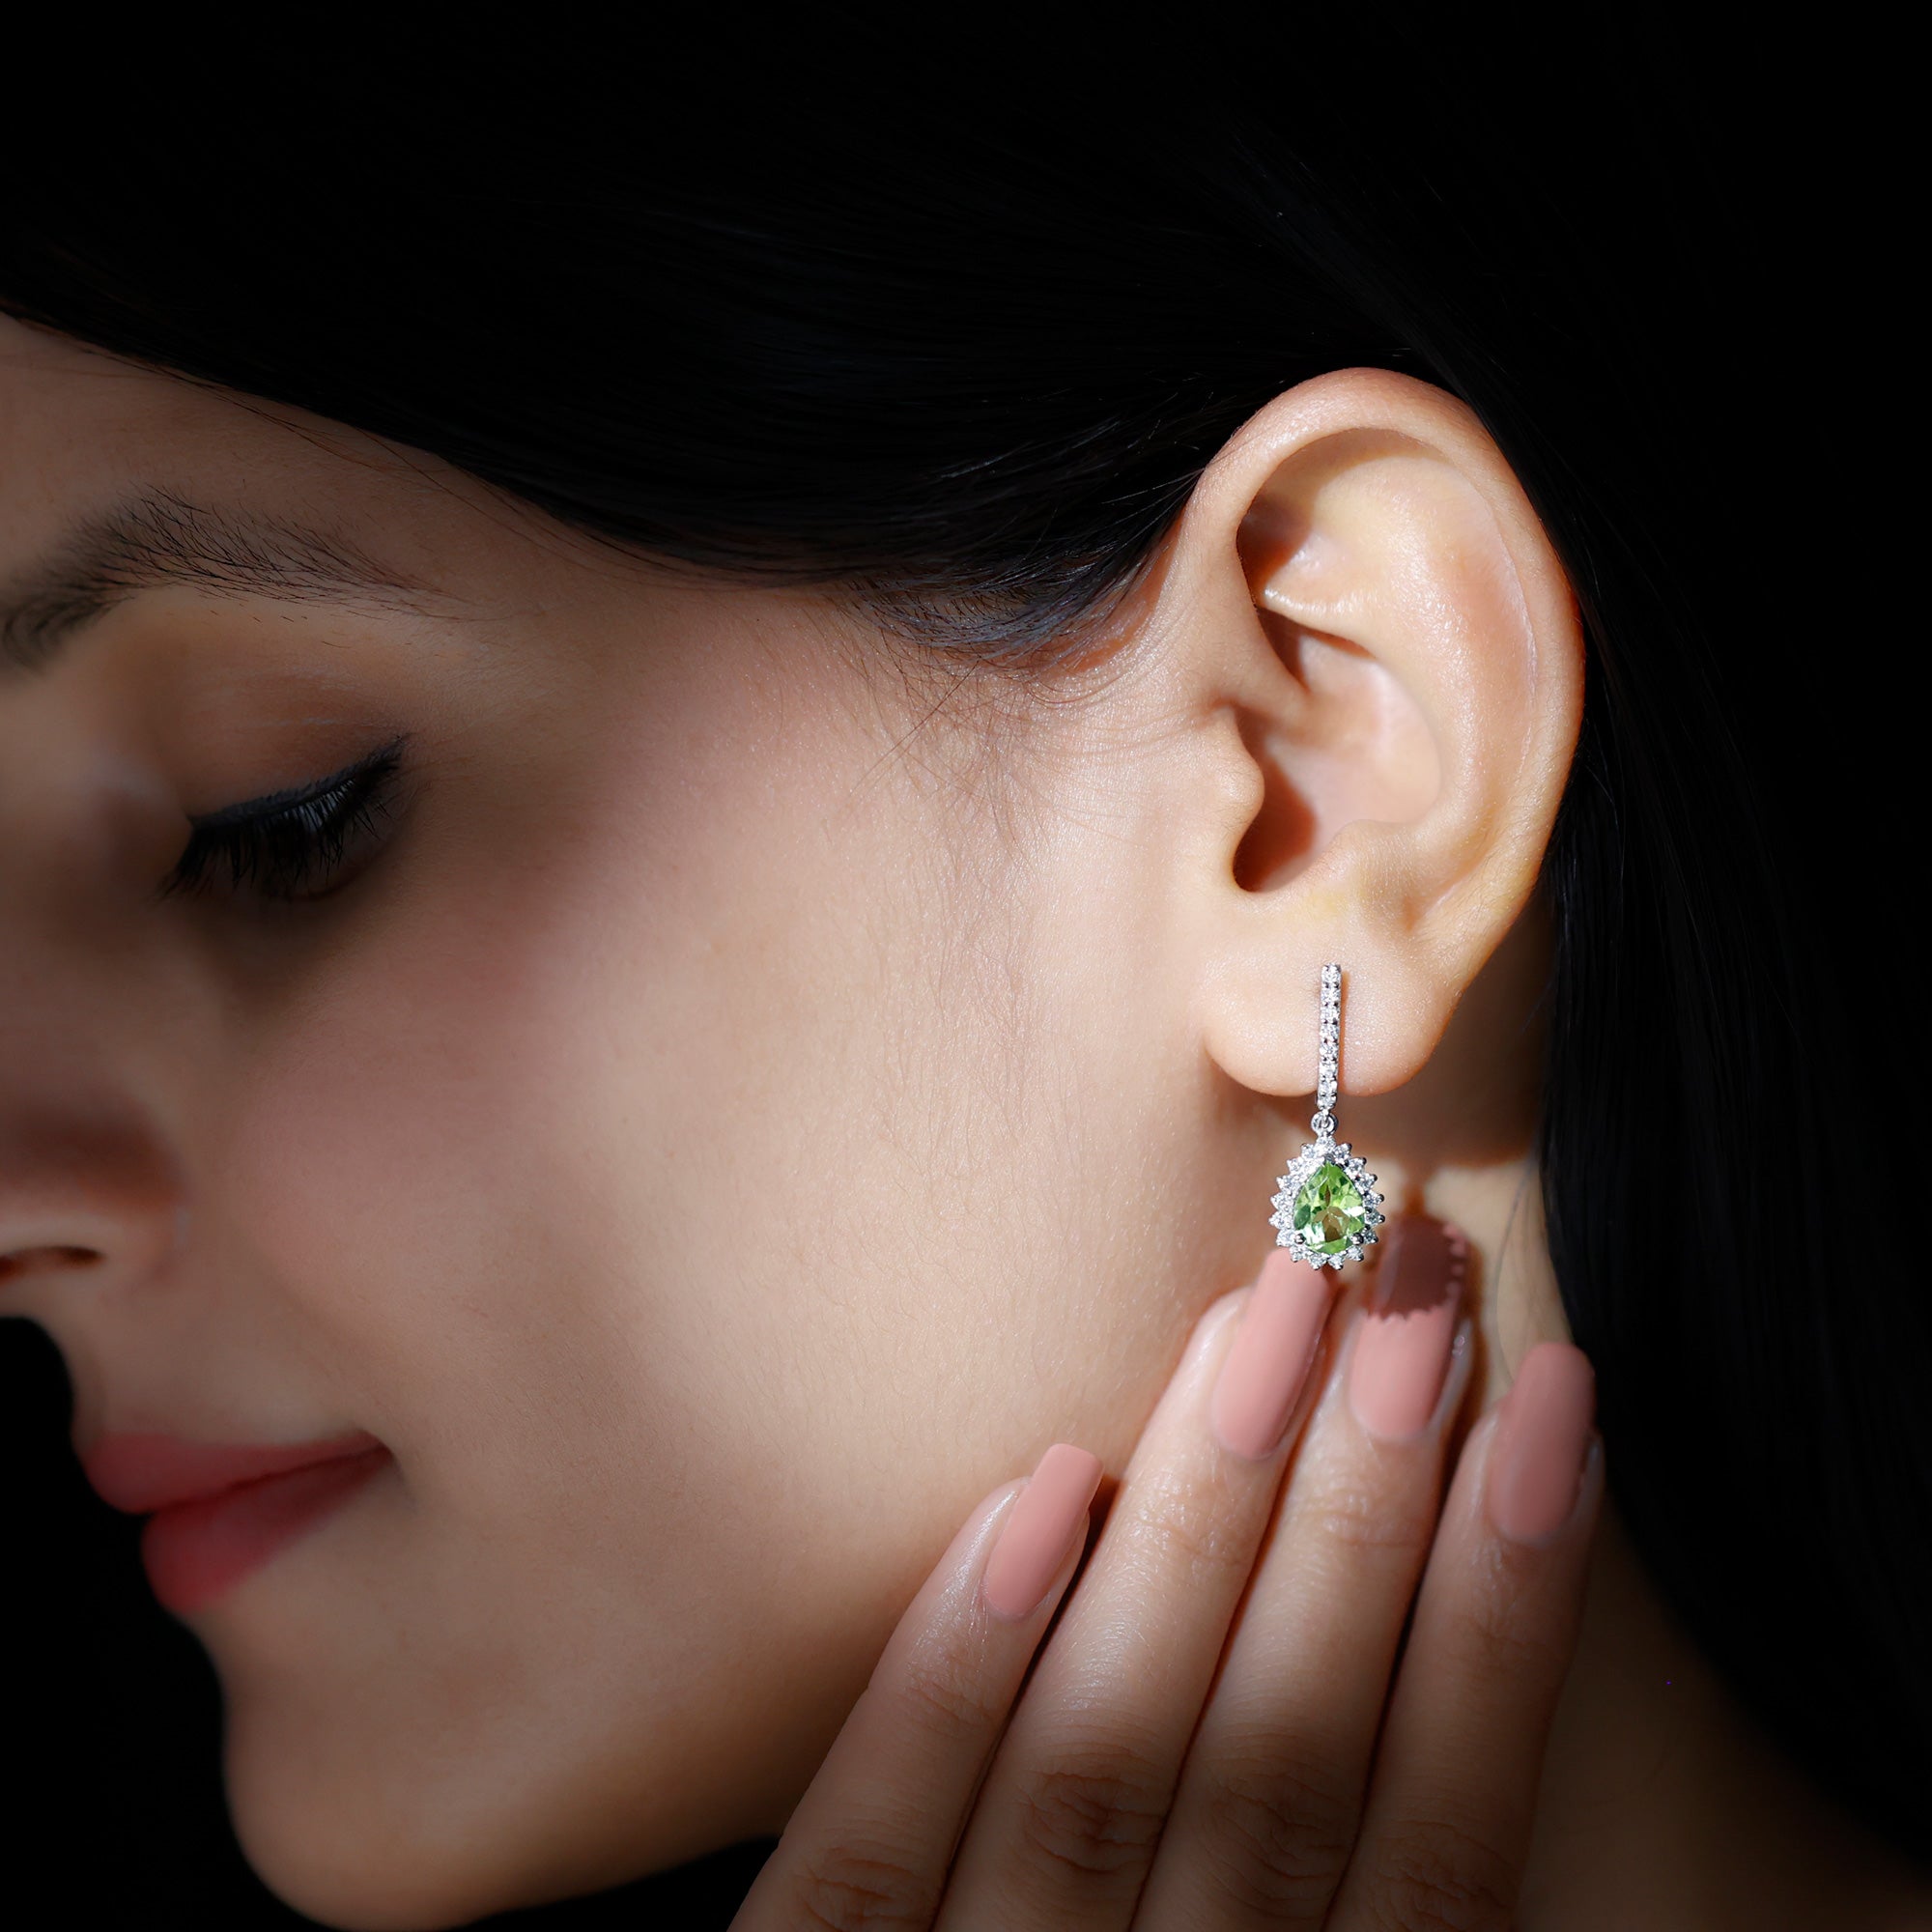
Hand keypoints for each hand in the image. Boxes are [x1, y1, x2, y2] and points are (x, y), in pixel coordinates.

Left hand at [733, 1215, 1601, 1930]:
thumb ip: (1336, 1911)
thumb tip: (1433, 1690)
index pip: (1436, 1851)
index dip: (1504, 1622)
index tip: (1549, 1408)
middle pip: (1280, 1769)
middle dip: (1364, 1519)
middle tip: (1409, 1294)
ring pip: (1104, 1771)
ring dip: (1195, 1530)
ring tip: (1262, 1325)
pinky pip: (866, 1856)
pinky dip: (951, 1671)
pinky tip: (1035, 1487)